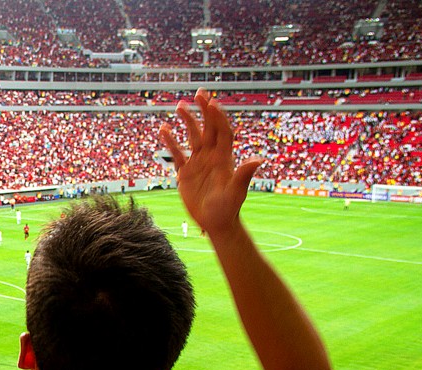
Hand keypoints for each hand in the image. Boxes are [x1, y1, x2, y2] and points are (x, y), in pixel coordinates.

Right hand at [159, 88, 261, 238]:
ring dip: (187, 121)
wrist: (215, 223)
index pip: (221, 131)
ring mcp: (198, 163)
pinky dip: (171, 142)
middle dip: (204, 110)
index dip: (218, 117)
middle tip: (198, 93)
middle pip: (208, 128)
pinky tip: (164, 130)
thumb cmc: (228, 209)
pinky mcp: (186, 173)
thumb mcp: (236, 192)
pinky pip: (177, 154)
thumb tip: (257, 160)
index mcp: (224, 158)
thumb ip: (244, 175)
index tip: (211, 102)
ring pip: (192, 136)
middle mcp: (211, 157)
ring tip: (179, 106)